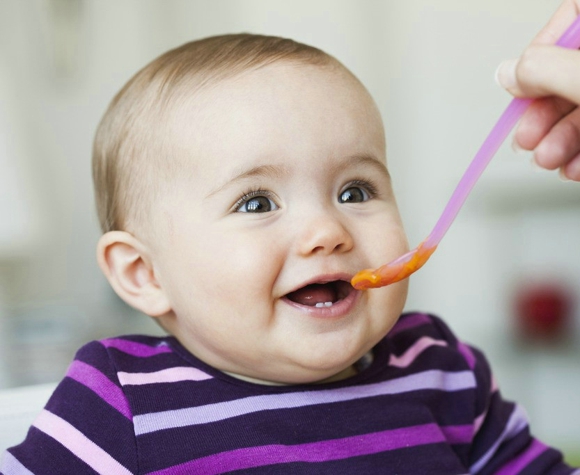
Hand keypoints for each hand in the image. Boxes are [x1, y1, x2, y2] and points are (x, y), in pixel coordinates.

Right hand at [496, 0, 579, 180]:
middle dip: (543, 115)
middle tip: (528, 139)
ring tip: (549, 162)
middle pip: (570, 73)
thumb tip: (507, 72)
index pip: (571, 17)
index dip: (540, 51)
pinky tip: (573, 169)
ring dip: (558, 142)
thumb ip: (544, 70)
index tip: (523, 84)